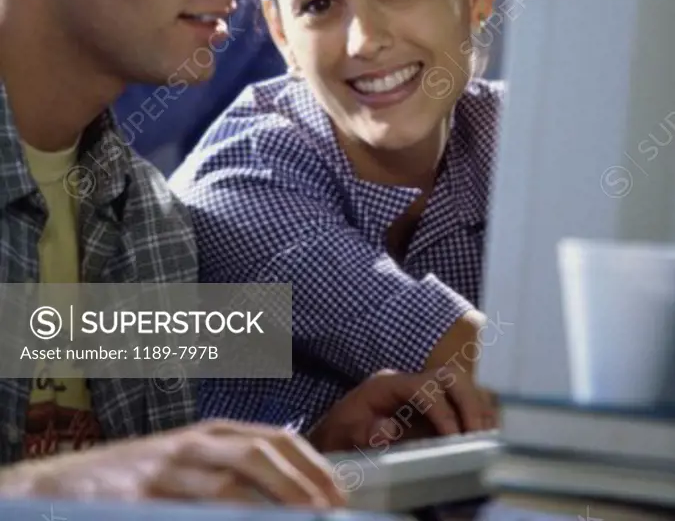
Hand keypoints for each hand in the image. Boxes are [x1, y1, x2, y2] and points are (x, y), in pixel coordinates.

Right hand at [0, 420, 345, 507]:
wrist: (62, 487)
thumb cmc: (136, 480)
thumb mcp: (189, 465)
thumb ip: (231, 471)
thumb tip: (293, 492)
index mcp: (211, 434)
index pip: (276, 439)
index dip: (313, 465)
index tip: (340, 495)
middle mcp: (193, 444)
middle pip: (260, 455)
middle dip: (303, 485)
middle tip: (330, 515)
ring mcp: (166, 469)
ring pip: (230, 488)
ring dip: (272, 510)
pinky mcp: (141, 495)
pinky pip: (195, 513)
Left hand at [307, 368, 497, 452]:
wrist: (339, 432)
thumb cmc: (342, 434)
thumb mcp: (343, 435)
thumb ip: (363, 433)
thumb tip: (388, 429)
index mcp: (388, 384)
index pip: (425, 387)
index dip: (443, 411)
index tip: (454, 438)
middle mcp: (410, 381)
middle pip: (449, 376)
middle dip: (469, 404)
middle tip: (477, 437)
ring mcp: (424, 389)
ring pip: (462, 385)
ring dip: (477, 409)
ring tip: (485, 439)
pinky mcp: (433, 404)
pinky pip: (463, 401)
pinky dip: (477, 415)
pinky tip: (483, 437)